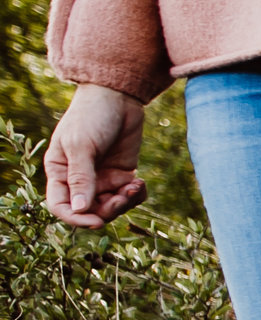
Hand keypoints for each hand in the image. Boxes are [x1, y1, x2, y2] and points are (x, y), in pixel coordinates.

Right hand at [45, 85, 148, 228]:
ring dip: (125, 202)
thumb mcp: (81, 146)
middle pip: (90, 211)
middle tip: (124, 195)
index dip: (76, 219)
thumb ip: (81, 177)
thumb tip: (79, 209)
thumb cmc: (91, 117)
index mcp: (60, 172)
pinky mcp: (122, 174)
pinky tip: (140, 183)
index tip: (97, 221)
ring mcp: (102, 178)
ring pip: (112, 206)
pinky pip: (129, 196)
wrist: (118, 98)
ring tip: (135, 186)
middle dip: (109, 209)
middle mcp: (79, 179)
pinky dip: (136, 195)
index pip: (61, 206)